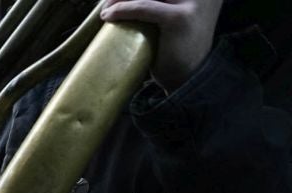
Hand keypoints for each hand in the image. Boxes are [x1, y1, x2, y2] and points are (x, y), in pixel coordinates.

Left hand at [101, 0, 222, 89]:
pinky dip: (123, 9)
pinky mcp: (178, 18)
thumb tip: (123, 0)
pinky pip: (143, 7)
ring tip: (106, 10)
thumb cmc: (175, 50)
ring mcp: (192, 3)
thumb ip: (160, 5)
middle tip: (107, 2)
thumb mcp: (170, 20)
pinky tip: (108, 16)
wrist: (188, 78)